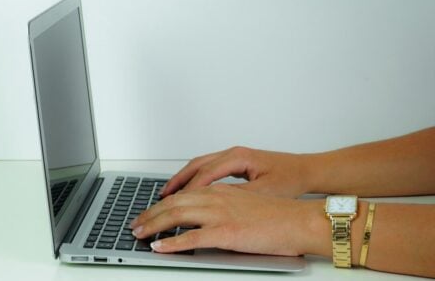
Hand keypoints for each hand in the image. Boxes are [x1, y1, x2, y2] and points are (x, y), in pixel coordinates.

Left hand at [131, 184, 323, 255]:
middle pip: (174, 203)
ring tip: (139, 233)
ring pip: (177, 216)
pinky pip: (192, 238)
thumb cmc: (280, 217)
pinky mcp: (226, 232)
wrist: (302, 221)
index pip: (182, 195)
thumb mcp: (244, 206)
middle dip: (150, 214)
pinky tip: (160, 247)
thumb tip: (204, 221)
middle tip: (135, 224)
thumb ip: (222, 209)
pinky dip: (172, 243)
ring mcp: (220, 214)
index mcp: (221, 191)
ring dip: (154, 225)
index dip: (161, 205)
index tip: (148, 212)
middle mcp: (217, 198)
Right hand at [160, 146, 312, 197]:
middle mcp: (233, 153)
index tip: (176, 202)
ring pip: (199, 165)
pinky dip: (194, 179)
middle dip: (177, 181)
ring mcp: (233, 156)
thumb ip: (238, 196)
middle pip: (196, 164)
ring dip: (183, 179)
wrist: (308, 171)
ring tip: (169, 193)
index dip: (189, 188)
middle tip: (162, 196)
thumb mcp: (265, 191)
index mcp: (238, 157)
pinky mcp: (235, 163)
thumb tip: (215, 203)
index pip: (205, 173)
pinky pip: (207, 168)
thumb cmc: (291, 179)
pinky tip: (189, 190)